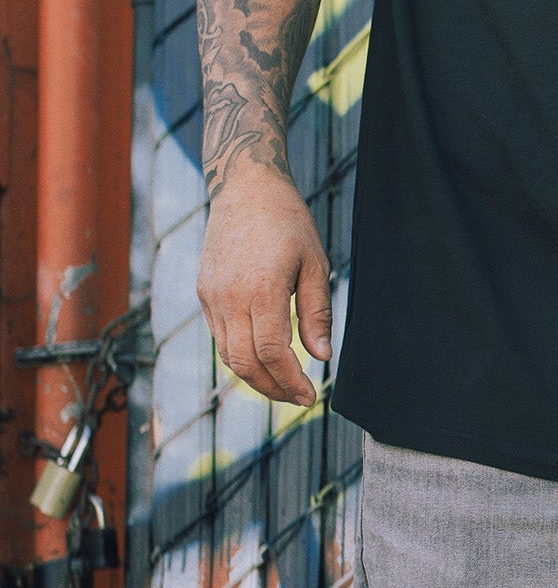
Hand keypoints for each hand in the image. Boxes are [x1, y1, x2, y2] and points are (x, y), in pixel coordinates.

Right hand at [196, 161, 331, 406]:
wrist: (245, 189)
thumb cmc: (289, 222)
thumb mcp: (316, 263)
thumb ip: (317, 312)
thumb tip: (322, 357)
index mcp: (261, 289)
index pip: (272, 352)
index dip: (291, 381)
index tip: (311, 395)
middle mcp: (229, 297)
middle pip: (245, 362)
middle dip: (273, 388)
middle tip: (299, 398)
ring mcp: (212, 296)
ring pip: (227, 355)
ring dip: (254, 378)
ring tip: (283, 387)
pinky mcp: (204, 292)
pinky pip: (220, 336)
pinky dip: (240, 356)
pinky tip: (263, 360)